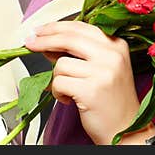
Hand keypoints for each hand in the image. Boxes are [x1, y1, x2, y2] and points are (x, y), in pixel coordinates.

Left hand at [24, 20, 141, 144]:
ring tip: (68, 90)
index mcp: (117, 45)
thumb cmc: (112, 100)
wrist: (125, 128)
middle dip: (44, 40)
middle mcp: (112, 55)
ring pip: (61, 64)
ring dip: (56, 79)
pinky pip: (58, 83)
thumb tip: (48, 44)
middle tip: (29, 43)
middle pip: (69, 38)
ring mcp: (103, 72)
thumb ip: (79, 54)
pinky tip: (68, 99)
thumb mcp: (102, 69)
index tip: (39, 30)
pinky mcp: (91, 90)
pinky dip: (57, 93)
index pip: (81, 27)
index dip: (56, 27)